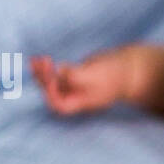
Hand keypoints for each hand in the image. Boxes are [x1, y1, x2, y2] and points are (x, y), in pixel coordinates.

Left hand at [32, 47, 146, 114]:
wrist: (129, 69)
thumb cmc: (115, 74)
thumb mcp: (95, 75)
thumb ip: (75, 75)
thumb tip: (59, 70)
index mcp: (81, 103)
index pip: (59, 104)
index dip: (50, 92)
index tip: (52, 75)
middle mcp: (76, 98)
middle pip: (52, 94)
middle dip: (43, 79)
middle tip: (39, 62)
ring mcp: (76, 88)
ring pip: (53, 83)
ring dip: (42, 73)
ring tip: (34, 60)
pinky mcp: (76, 77)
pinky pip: (57, 75)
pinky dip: (49, 68)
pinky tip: (44, 59)